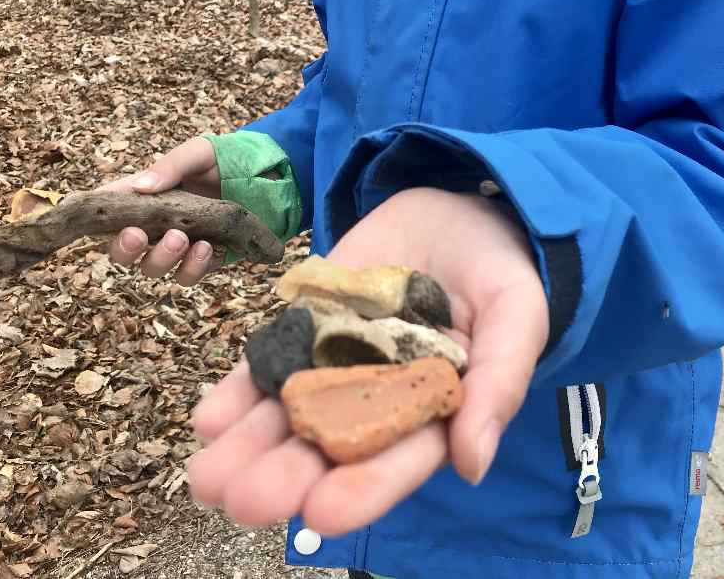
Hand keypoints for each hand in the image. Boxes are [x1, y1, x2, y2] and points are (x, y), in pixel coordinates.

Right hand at [100, 137, 219, 284]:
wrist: (267, 178)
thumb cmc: (224, 160)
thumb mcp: (197, 153)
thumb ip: (171, 167)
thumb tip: (140, 187)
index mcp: (144, 196)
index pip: (108, 208)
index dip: (93, 216)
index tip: (95, 217)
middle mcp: (155, 226)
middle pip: (121, 250)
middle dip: (124, 248)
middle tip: (138, 235)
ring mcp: (178, 247)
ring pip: (152, 268)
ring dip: (162, 258)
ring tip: (182, 239)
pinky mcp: (204, 261)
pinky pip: (189, 275)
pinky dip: (194, 267)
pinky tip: (207, 248)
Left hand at [187, 187, 548, 534]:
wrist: (457, 211)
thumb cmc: (500, 269)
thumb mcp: (517, 315)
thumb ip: (500, 381)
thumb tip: (472, 465)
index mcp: (433, 411)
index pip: (398, 460)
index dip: (363, 489)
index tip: (323, 512)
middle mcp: (378, 399)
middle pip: (330, 448)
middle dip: (286, 476)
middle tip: (243, 500)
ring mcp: (337, 362)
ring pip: (288, 415)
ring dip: (246, 449)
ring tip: (206, 478)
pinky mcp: (306, 327)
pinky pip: (268, 362)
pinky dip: (238, 391)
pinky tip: (210, 418)